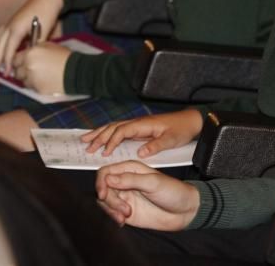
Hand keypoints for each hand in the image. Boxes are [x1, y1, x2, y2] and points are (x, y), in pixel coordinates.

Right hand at [0, 0, 63, 74]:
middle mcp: (9, 26)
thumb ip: (34, 46)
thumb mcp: (44, 32)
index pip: (9, 51)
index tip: (7, 74)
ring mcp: (7, 24)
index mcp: (17, 29)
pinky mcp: (9, 22)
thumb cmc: (47, 14)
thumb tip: (28, 58)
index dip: (7, 63)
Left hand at [11, 42, 70, 93]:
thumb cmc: (64, 56)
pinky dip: (35, 85)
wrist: (75, 71)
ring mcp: (32, 79)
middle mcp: (28, 66)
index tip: (22, 62)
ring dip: (27, 79)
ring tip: (38, 76)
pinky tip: (44, 81)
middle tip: (30, 70)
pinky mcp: (37, 89)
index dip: (19, 61)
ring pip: (23, 81)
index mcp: (30, 54)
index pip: (15, 59)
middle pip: (17, 71)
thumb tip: (26, 52)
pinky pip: (31, 87)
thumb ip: (34, 49)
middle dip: (22, 71)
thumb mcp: (48, 46)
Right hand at [81, 109, 202, 156]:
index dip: (111, 142)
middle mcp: (137, 123)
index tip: (104, 153)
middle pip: (113, 127)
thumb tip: (141, 153)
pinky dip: (108, 134)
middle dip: (98, 136)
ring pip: (114, 127)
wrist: (190, 121)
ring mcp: (138, 125)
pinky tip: (102, 140)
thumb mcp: (172, 140)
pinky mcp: (139, 129)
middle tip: (85, 145)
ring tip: (85, 140)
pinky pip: (119, 131)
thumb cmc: (181, 129)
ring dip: (100, 133)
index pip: (122, 132)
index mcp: (143, 124)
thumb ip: (156, 146)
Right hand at [95, 161, 199, 230]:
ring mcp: (124, 197)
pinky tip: (122, 221)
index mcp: (130, 169)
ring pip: (104, 201)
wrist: (184, 211)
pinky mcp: (125, 211)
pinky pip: (110, 213)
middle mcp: (124, 182)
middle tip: (124, 209)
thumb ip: (130, 180)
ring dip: (111, 210)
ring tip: (127, 215)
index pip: (105, 172)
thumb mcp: (153, 183)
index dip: (101, 182)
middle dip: (109, 200)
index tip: (103, 194)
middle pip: (103, 188)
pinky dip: (112, 217)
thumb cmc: (173, 192)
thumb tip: (108, 179)